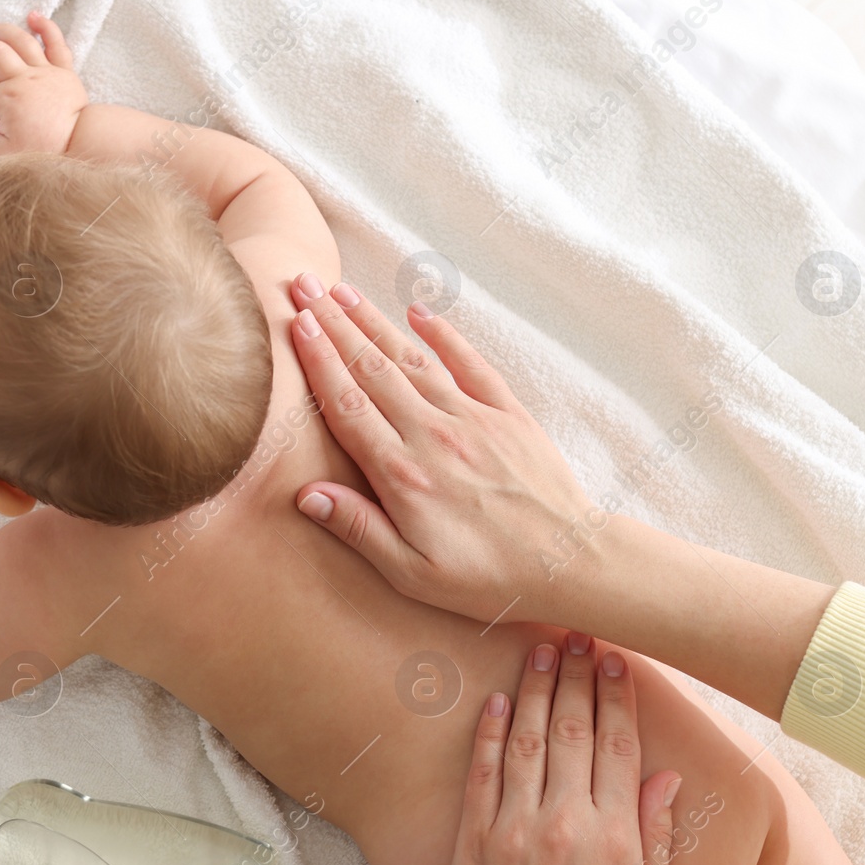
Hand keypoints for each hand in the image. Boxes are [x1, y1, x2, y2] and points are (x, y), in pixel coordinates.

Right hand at [0, 12, 87, 159]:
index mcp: (6, 100)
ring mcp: (45, 71)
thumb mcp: (3, 156)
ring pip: (18, 39)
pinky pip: (55, 41)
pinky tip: (32, 17)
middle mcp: (23, 79)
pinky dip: (45, 26)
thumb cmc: (45, 152)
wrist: (84, 146)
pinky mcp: (63, 70)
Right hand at [287, 276, 600, 626]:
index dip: (318, 360)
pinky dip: (443, 334)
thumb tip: (306, 494)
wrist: (568, 563)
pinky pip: (469, 363)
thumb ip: (359, 529)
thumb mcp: (412, 573)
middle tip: (303, 285)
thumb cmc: (486, 578)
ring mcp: (472, 419)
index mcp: (402, 475)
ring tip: (342, 290)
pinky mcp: (508, 414)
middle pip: (371, 368)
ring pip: (412, 358)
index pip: (347, 404)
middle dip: (333, 324)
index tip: (295, 323)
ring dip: (374, 320)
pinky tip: (419, 310)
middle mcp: (432, 435)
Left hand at [445, 637, 678, 864]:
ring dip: (533, 688)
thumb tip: (668, 776)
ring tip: (540, 648)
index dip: (618, 696)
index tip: (616, 658)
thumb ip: (654, 838)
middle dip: (578, 676)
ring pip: (524, 739)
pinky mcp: (473, 841)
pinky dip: (487, 731)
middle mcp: (566, 825)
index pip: (619, 747)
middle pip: (573, 731)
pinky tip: (493, 698)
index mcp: (614, 839)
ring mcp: (515, 830)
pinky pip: (480, 772)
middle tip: (579, 634)